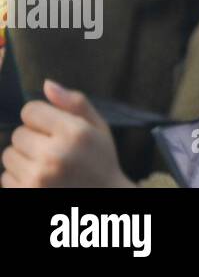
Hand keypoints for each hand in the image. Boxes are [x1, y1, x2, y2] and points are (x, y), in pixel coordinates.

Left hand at [0, 80, 133, 186]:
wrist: (102, 200)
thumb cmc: (100, 161)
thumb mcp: (99, 128)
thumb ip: (75, 103)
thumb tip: (46, 85)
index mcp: (74, 133)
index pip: (30, 111)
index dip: (40, 117)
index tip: (53, 128)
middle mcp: (54, 155)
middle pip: (17, 134)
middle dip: (31, 140)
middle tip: (53, 151)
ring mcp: (37, 178)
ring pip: (8, 155)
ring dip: (23, 159)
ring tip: (47, 167)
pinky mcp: (25, 194)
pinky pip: (5, 177)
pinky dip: (18, 178)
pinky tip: (40, 180)